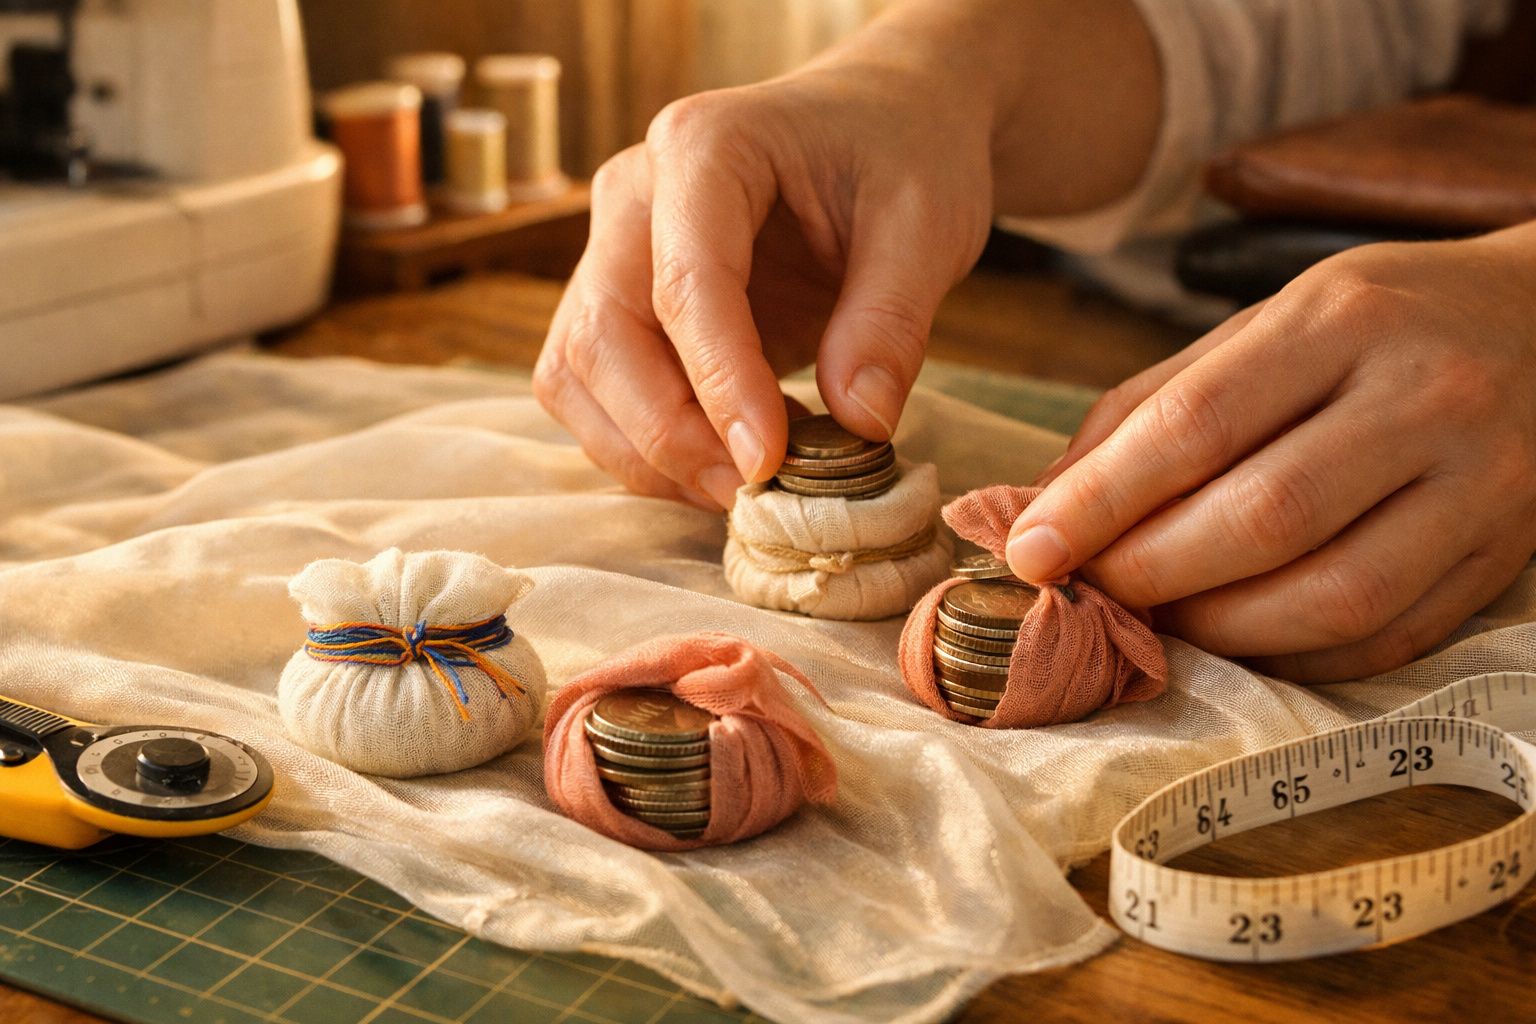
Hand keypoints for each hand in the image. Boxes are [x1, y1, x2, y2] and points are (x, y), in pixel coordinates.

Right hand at [533, 0, 1161, 510]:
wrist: (885, 127)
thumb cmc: (904, 156)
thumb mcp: (927, 223)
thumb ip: (892, 320)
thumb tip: (859, 423)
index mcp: (704, 147)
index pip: (686, 279)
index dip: (720, 383)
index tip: (768, 462)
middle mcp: (631, 195)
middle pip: (604, 334)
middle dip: (671, 434)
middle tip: (758, 492)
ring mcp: (611, 251)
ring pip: (577, 374)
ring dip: (646, 452)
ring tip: (748, 486)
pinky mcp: (616, 306)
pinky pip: (591, 393)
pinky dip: (643, 449)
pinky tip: (723, 464)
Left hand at [1006, 227, 1535, 681]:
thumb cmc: (1374, 325)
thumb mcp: (1262, 325)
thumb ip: (1150, 407)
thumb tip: (1047, 504)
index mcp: (1342, 320)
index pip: (1196, 425)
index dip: (1099, 502)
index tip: (1029, 549)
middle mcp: (1426, 397)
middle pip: (1261, 518)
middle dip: (1149, 573)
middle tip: (1088, 592)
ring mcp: (1483, 484)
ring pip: (1330, 595)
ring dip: (1217, 630)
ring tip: (1158, 619)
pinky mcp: (1505, 559)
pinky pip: (1384, 640)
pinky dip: (1291, 656)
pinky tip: (1239, 639)